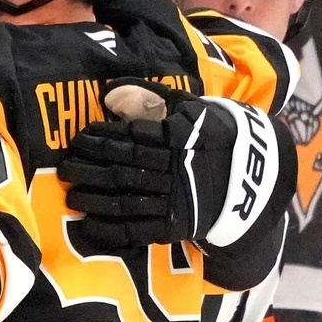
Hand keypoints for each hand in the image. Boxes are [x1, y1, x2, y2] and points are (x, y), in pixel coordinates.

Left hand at [56, 78, 294, 250]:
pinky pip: (138, 231)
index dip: (101, 138)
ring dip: (95, 199)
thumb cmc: (218, 134)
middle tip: (63, 167)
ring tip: (71, 196)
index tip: (78, 138)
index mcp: (176, 139)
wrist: (258, 175)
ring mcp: (174, 200)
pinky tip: (89, 226)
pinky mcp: (176, 226)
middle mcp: (172, 170)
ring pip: (126, 200)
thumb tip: (111, 91)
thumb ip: (152, 99)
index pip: (129, 138)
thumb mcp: (192, 107)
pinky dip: (112, 230)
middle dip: (89, 168)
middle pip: (122, 169)